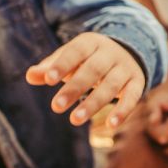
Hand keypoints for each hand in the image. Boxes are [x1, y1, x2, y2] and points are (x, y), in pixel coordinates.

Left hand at [26, 32, 146, 126]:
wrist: (128, 51)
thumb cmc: (88, 59)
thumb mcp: (69, 59)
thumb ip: (50, 68)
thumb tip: (29, 76)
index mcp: (90, 42)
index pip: (75, 52)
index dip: (63, 65)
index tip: (48, 80)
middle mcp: (110, 53)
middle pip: (93, 70)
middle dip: (74, 88)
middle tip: (55, 107)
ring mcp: (125, 67)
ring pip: (111, 86)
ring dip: (94, 103)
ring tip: (75, 120)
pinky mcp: (138, 82)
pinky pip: (133, 96)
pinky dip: (124, 110)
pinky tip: (111, 125)